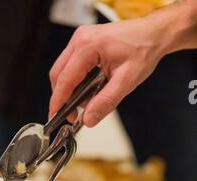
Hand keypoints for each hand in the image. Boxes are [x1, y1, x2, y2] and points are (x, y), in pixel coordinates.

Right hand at [49, 16, 167, 126]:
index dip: (58, 101)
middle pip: (58, 74)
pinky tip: (89, 88)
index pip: (65, 79)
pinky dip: (76, 80)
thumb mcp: (127, 81)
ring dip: (70, 89)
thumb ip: (106, 102)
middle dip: (63, 97)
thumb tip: (88, 118)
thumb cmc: (143, 49)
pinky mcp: (83, 42)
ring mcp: (80, 39)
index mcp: (88, 46)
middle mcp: (80, 39)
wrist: (153, 34)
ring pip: (62, 70)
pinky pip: (71, 65)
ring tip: (87, 101)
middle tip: (74, 114)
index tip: (56, 116)